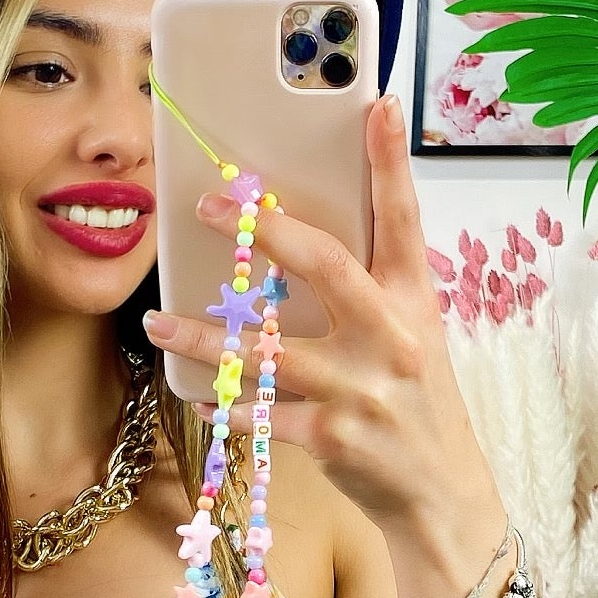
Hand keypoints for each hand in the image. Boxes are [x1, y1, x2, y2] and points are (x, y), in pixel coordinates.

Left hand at [142, 93, 502, 538]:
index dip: (391, 161)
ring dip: (205, 338)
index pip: (403, 218)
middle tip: (214, 204)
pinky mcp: (334, 436)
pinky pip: (262, 412)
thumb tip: (300, 240)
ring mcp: (362, 388)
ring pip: (270, 350)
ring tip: (157, 321)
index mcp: (412, 301)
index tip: (377, 106)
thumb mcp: (411, 333)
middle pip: (325, 266)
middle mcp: (391, 336)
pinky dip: (224, 403)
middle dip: (265, 232)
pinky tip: (196, 394)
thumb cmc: (414, 401)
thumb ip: (369, 287)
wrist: (439, 492)